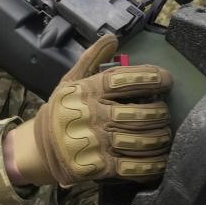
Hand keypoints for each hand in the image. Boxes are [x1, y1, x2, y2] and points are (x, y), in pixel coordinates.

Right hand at [4, 34, 171, 186]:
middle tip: (165, 111)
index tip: (166, 79)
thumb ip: (91, 59)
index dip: (149, 77)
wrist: (39, 148)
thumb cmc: (61, 110)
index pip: (123, 80)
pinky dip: (152, 165)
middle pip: (139, 113)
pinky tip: (160, 159)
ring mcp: (97, 143)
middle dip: (159, 112)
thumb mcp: (69, 81)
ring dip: (160, 137)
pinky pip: (133, 167)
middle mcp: (93, 116)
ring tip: (164, 133)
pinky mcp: (100, 166)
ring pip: (141, 140)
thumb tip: (111, 37)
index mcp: (87, 92)